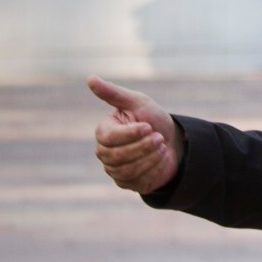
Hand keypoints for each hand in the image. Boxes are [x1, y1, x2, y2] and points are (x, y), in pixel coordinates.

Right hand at [87, 76, 184, 193]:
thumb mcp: (137, 102)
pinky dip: (154, 168)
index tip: (148, 126)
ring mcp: (114, 170)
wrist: (172, 141)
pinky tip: (161, 158)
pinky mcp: (127, 184)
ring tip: (161, 146)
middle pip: (119, 156)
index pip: (109, 138)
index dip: (131, 134)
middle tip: (159, 137)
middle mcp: (104, 152)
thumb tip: (90, 78)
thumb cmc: (151, 118)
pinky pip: (138, 181)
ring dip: (151, 157)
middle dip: (144, 146)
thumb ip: (114, 93)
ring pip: (128, 170)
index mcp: (103, 132)